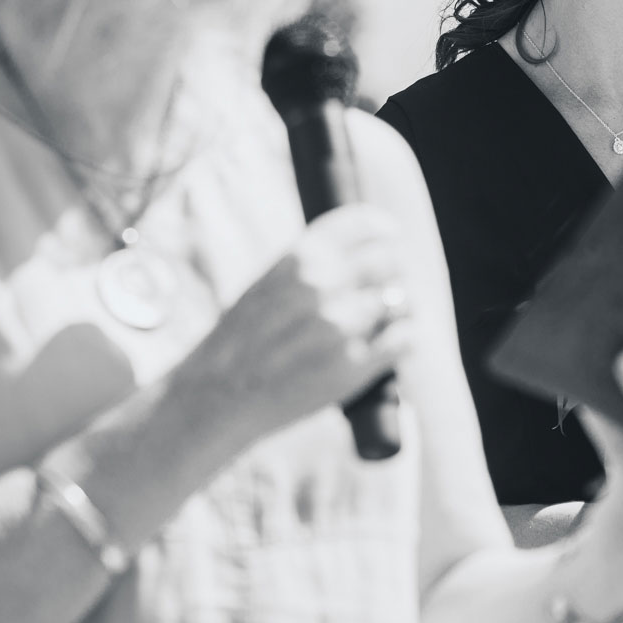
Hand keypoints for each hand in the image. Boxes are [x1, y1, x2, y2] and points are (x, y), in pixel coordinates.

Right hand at [176, 203, 412, 439]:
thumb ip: (311, 265)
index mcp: (298, 258)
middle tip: (390, 286)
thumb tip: (367, 250)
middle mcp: (321, 285)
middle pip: (391, 259)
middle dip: (395, 272)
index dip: (384, 231)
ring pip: (403, 299)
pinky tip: (397, 343)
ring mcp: (339, 325)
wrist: (214, 398)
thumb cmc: (240, 342)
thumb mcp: (267, 284)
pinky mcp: (353, 365)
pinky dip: (407, 339)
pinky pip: (406, 339)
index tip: (391, 239)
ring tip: (392, 320)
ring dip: (403, 309)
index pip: (364, 224)